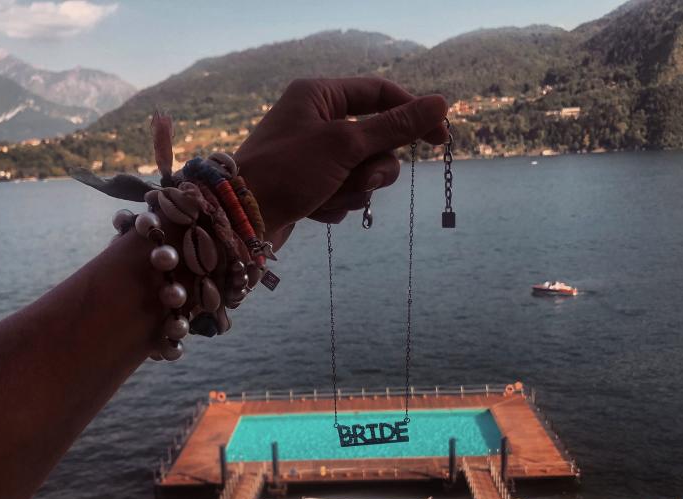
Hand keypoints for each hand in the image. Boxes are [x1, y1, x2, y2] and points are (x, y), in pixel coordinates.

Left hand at [234, 77, 447, 247]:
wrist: (241, 221)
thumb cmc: (288, 171)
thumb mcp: (346, 144)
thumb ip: (395, 126)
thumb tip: (440, 104)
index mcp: (318, 95)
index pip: (379, 94)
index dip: (412, 115)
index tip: (440, 139)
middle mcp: (314, 120)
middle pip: (375, 140)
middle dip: (373, 166)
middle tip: (360, 179)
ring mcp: (312, 157)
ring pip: (363, 172)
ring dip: (352, 190)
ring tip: (326, 197)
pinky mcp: (309, 187)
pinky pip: (344, 194)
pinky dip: (335, 205)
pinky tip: (313, 210)